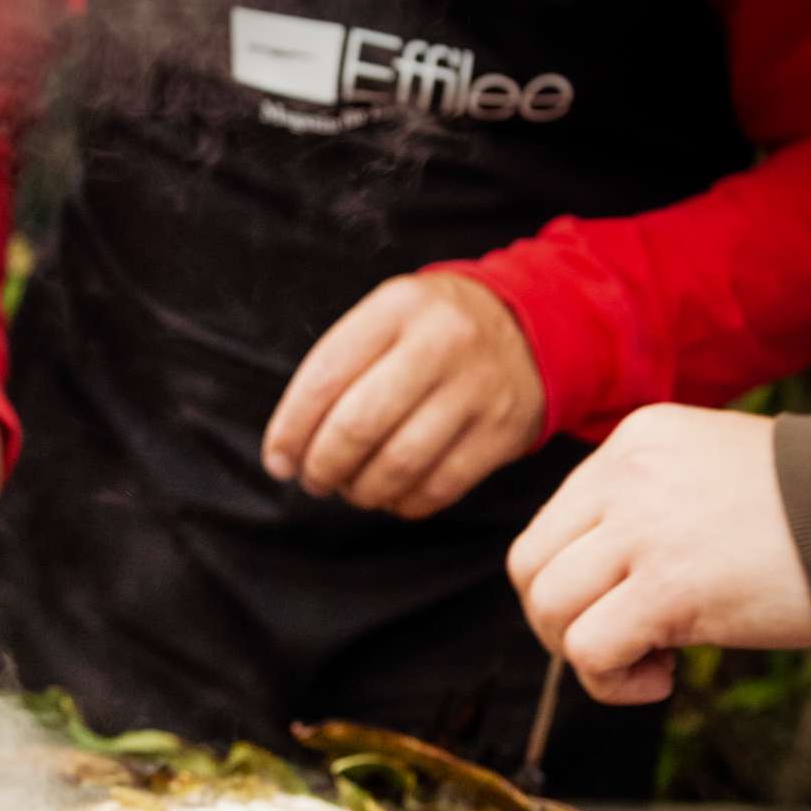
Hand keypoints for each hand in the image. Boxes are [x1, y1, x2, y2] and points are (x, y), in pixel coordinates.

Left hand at [261, 274, 544, 519]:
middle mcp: (441, 343)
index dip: (291, 428)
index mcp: (398, 308)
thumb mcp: (389, 317)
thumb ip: (341, 365)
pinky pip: (440, 486)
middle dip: (323, 465)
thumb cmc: (434, 330)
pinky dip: (404, 502)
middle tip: (313, 479)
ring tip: (350, 488)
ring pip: (399, 463)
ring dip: (361, 490)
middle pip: (360, 425)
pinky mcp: (503, 433)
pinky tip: (390, 496)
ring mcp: (477, 390)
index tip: (278, 460)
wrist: (533, 328)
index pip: (326, 377)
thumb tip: (289, 445)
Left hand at [507, 405, 810, 705]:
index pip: (550, 525)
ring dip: (583, 654)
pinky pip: (589, 649)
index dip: (570, 582)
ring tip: (646, 660)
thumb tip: (600, 575)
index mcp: (630, 446)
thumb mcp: (704, 473)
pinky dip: (611, 681)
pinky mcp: (667, 587)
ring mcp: (641, 529)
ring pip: (548, 607)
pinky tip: (661, 676)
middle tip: (617, 642)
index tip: (618, 605)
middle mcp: (623, 478)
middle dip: (560, 622)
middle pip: (530, 567)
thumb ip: (644, 506)